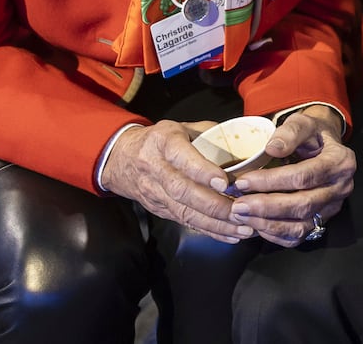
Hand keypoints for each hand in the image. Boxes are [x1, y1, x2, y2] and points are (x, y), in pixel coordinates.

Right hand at [99, 120, 250, 242]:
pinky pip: (184, 222)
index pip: (181, 158)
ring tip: (242, 228)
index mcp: (164, 142)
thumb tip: (241, 139)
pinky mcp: (159, 209)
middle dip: (213, 204)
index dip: (202, 171)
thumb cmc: (160, 140)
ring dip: (215, 223)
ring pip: (184, 211)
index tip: (224, 182)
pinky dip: (208, 231)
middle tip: (240, 211)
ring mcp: (155, 192)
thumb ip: (209, 132)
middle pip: (183, 191)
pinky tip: (230, 235)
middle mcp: (156, 169)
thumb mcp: (180, 127)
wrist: (120, 159)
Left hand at [228, 105, 354, 246]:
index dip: (271, 181)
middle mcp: (341, 188)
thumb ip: (289, 132)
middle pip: (302, 204)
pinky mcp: (321, 221)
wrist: (323, 146)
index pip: (303, 176)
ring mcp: (332, 208)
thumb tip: (272, 148)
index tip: (243, 181)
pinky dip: (274, 234)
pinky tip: (255, 224)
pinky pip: (298, 236)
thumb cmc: (311, 134)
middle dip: (266, 207)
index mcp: (340, 162)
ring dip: (268, 224)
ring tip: (242, 216)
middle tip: (237, 205)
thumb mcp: (303, 122)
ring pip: (301, 226)